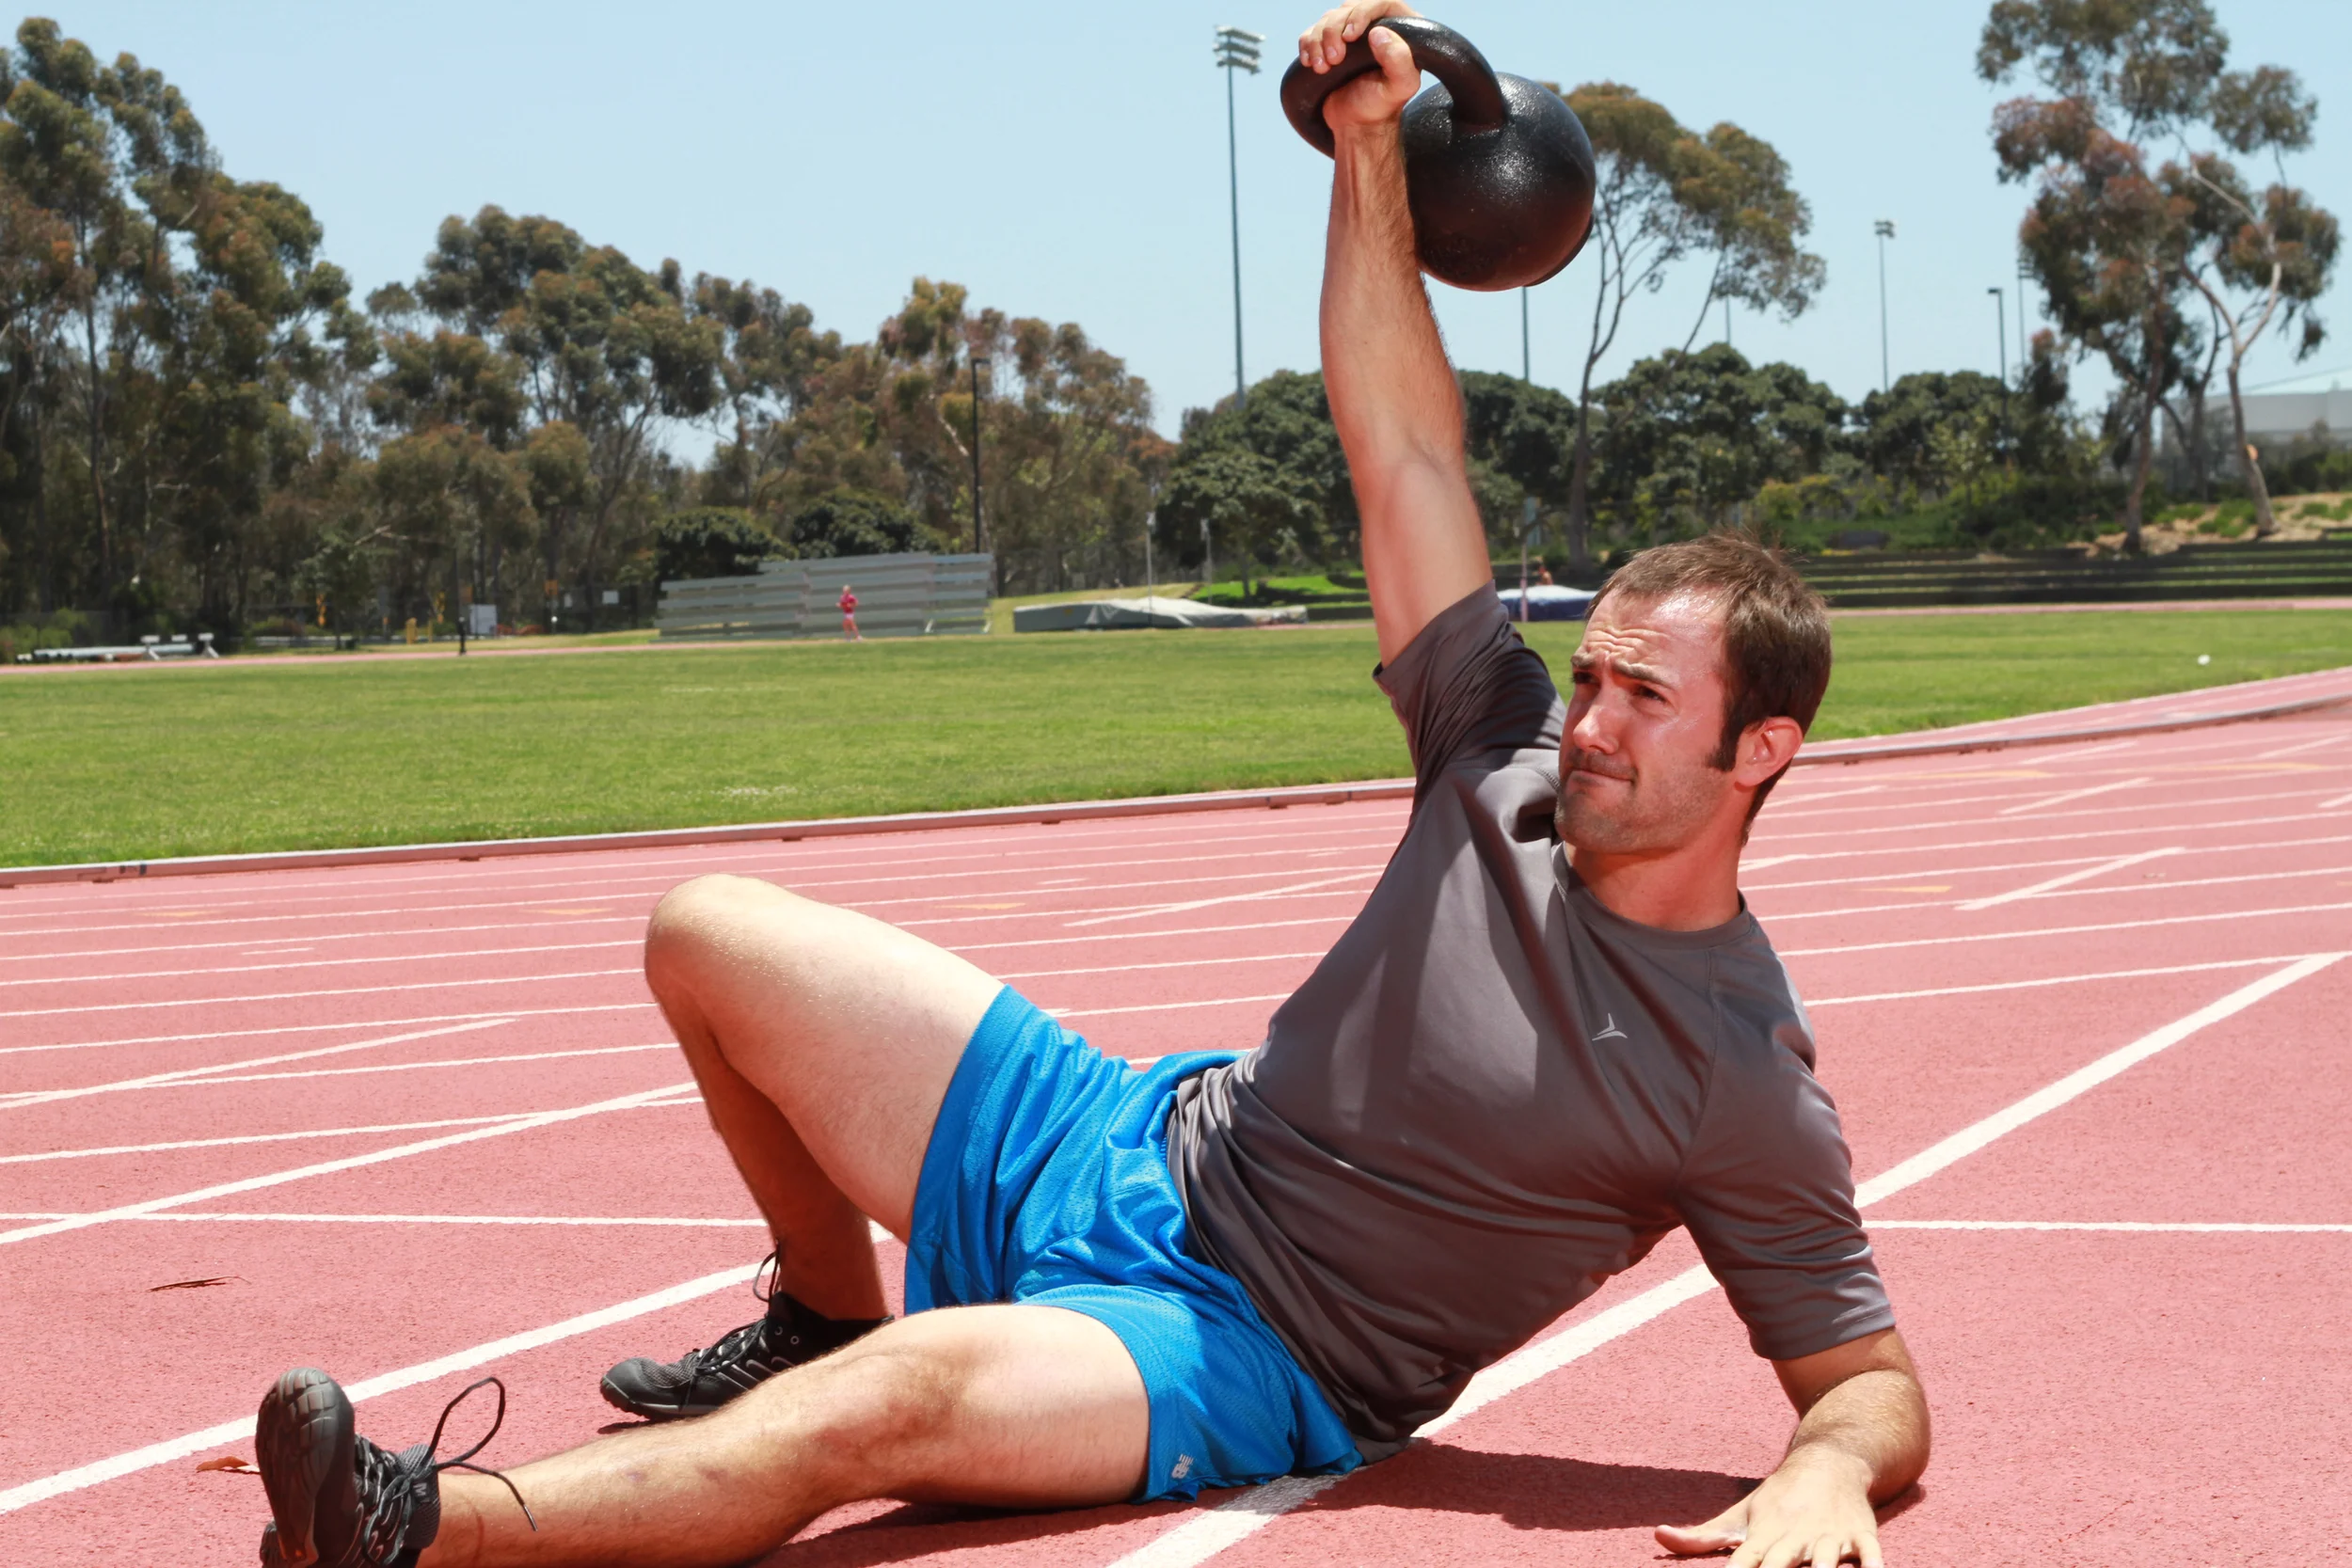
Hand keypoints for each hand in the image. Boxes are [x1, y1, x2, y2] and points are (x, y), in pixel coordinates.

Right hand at [1295, 3, 1420, 133]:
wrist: (1358, 125)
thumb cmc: (1382, 107)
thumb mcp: (1400, 87)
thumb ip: (1400, 61)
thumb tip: (1379, 33)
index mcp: (1400, 29)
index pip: (1380, 2)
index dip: (1361, 12)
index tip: (1350, 35)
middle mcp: (1375, 26)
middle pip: (1348, 8)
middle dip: (1335, 31)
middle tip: (1335, 60)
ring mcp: (1350, 34)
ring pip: (1327, 19)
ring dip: (1318, 41)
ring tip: (1322, 69)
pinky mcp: (1330, 44)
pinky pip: (1312, 33)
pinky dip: (1308, 46)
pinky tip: (1312, 64)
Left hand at [1656, 1448, 1885, 1566]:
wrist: (1827, 1462)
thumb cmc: (1777, 1499)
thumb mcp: (1740, 1515)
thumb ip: (1701, 1536)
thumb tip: (1658, 1537)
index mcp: (1764, 1537)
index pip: (1744, 1565)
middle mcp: (1795, 1539)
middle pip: (1783, 1567)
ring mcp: (1830, 1538)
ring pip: (1827, 1564)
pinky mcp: (1861, 1535)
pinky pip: (1872, 1555)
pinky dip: (1875, 1567)